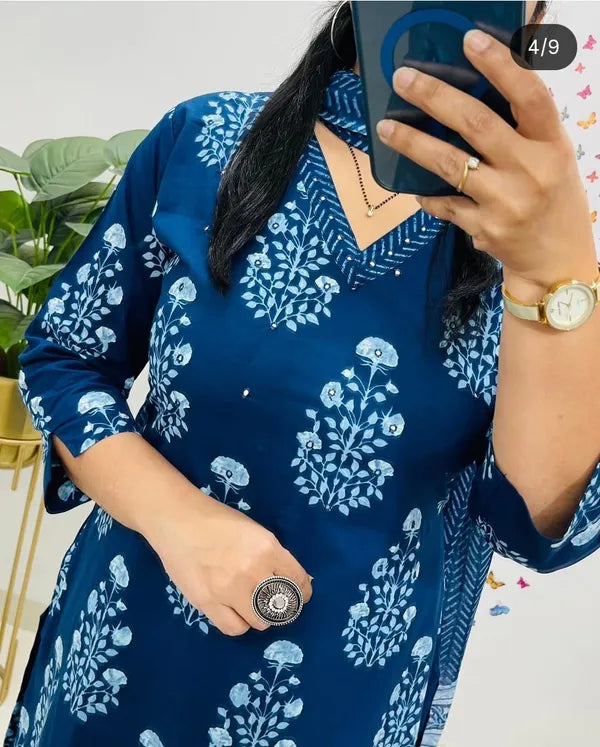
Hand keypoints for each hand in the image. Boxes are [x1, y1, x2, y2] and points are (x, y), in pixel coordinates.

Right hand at [142, 487, 312, 635]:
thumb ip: (274, 555)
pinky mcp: (208, 603)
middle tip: (275, 602)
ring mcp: (229, 590)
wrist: (177, 521)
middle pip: (281, 606)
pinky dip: (239, 622)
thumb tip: (296, 578)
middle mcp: (253, 572)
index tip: (301, 595)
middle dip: (282, 606)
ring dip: (260, 615)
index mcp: (268, 548)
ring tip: (252, 605)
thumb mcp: (254, 531)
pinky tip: (235, 611)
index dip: (303, 591)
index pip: (297, 581)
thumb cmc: (217, 520)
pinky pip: (234, 628)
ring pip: (260, 621)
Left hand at [376, 28, 597, 292]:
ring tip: (385, 127)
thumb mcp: (553, 157)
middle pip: (477, 124)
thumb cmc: (553, 199)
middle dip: (435, 97)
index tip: (469, 40)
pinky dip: (426, 194)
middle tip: (403, 78)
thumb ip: (524, 128)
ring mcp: (505, 202)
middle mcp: (531, 171)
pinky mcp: (484, 228)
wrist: (557, 262)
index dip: (500, 65)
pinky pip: (444, 204)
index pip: (529, 95)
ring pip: (450, 164)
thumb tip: (481, 87)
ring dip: (412, 143)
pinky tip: (411, 186)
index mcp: (553, 145)